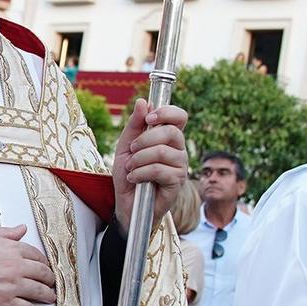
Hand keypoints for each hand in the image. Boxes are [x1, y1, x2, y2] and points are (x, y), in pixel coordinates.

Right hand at [0, 225, 56, 305]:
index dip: (44, 263)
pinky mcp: (3, 303)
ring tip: (51, 298)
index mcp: (10, 248)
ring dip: (48, 296)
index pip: (36, 255)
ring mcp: (11, 285)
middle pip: (43, 273)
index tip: (45, 267)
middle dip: (50, 280)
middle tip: (52, 283)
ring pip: (39, 292)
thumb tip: (21, 229)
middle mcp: (15, 266)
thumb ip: (5, 233)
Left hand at [111, 99, 187, 232]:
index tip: (149, 119)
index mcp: (168, 138)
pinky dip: (141, 173)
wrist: (126, 204)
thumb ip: (135, 125)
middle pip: (172, 132)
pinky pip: (160, 170)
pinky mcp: (177, 183)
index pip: (180, 117)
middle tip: (132, 150)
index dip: (167, 113)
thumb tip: (144, 102)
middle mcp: (178, 150)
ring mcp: (180, 167)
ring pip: (163, 152)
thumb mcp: (126, 146)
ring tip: (130, 168)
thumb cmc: (129, 173)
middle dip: (145, 139)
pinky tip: (134, 178)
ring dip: (139, 159)